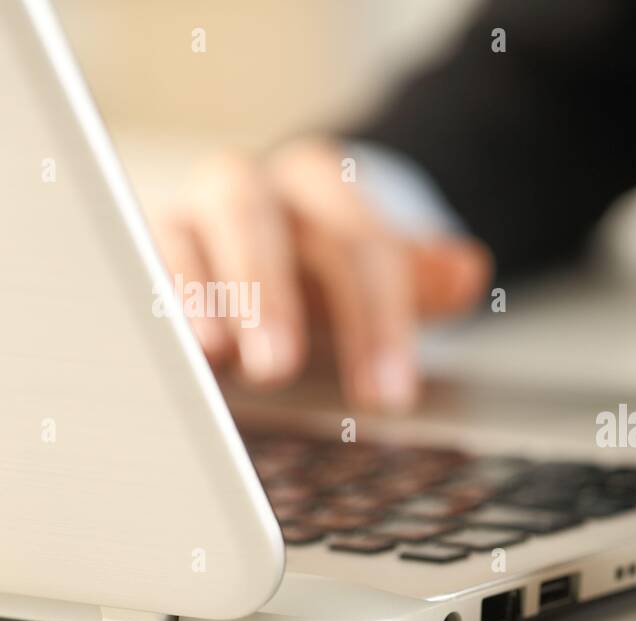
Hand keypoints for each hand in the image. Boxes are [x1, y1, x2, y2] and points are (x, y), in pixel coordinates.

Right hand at [152, 138, 491, 409]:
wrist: (281, 240)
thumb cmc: (336, 268)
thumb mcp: (391, 272)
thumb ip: (427, 277)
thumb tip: (467, 272)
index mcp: (322, 184)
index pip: (356, 245)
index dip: (375, 320)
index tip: (388, 396)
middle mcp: (252, 187)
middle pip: (256, 219)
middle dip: (268, 293)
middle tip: (280, 370)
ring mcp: (192, 213)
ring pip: (186, 234)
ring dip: (200, 295)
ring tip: (215, 358)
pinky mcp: (150, 248)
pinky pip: (142, 265)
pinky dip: (157, 304)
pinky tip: (174, 352)